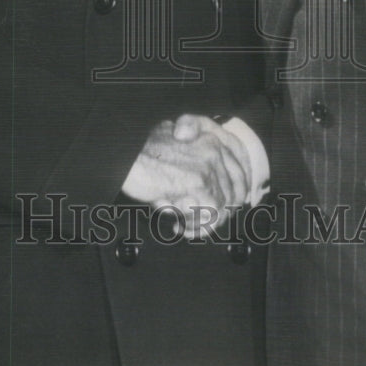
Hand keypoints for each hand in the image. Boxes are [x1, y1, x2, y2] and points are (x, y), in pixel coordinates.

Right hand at [122, 117, 250, 234]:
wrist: (125, 158)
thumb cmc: (142, 152)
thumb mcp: (171, 141)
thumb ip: (193, 154)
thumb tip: (210, 184)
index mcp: (211, 138)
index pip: (240, 170)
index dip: (236, 194)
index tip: (224, 211)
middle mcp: (214, 149)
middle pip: (233, 192)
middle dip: (216, 214)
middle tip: (195, 224)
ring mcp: (208, 166)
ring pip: (221, 206)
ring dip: (203, 223)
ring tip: (183, 226)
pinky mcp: (198, 182)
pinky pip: (210, 213)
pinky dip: (195, 225)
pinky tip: (178, 224)